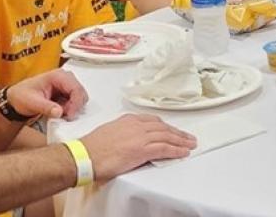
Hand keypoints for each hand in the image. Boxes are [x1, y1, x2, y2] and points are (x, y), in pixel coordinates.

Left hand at [8, 69, 88, 120]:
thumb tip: (59, 112)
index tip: (70, 115)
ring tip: (60, 113)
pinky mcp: (66, 92)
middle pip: (80, 93)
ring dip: (72, 108)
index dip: (76, 103)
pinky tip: (60, 112)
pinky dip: (70, 109)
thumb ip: (46, 107)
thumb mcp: (32, 103)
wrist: (16, 99)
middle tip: (65, 116)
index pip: (76, 88)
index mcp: (57, 76)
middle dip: (75, 106)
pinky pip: (75, 102)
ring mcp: (66, 85)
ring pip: (80, 98)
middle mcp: (64, 78)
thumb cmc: (22, 96)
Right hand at [80, 114, 196, 180]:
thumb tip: (131, 141)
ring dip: (181, 141)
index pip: (153, 121)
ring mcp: (140, 137)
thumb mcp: (110, 132)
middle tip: (188, 137)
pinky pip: (164, 149)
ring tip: (190, 145)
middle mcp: (136, 125)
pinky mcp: (142, 150)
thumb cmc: (92, 148)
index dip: (166, 127)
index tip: (172, 130)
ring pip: (167, 137)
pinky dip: (176, 150)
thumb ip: (124, 133)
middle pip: (163, 128)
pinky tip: (183, 152)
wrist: (84, 156)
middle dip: (177, 133)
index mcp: (128, 120)